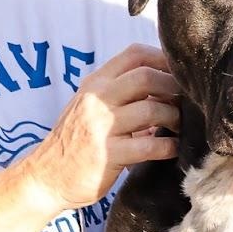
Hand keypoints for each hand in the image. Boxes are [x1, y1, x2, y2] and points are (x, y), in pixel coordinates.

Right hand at [22, 44, 180, 212]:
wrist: (46, 177)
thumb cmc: (78, 142)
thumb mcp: (93, 108)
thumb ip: (123, 95)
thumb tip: (168, 87)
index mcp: (95, 83)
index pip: (134, 54)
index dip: (165, 60)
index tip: (181, 75)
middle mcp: (96, 99)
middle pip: (146, 77)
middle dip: (174, 89)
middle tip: (186, 105)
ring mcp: (101, 127)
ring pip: (152, 110)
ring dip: (175, 119)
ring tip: (178, 129)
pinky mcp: (108, 155)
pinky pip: (150, 146)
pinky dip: (169, 147)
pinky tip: (173, 149)